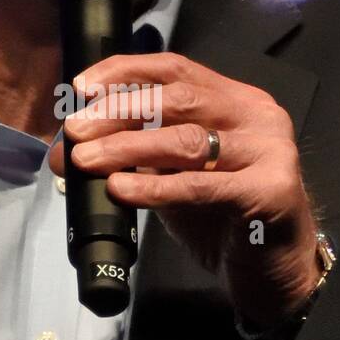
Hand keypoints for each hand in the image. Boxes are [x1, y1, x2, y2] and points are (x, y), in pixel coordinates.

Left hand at [47, 53, 321, 329]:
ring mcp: (269, 150)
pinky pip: (202, 184)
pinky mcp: (271, 190)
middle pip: (179, 99)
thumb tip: (65, 149)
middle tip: (76, 130)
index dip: (126, 72)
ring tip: (86, 159)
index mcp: (235, 100)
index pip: (176, 69)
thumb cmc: (224, 218)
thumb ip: (131, 157)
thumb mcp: (172, 177)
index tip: (82, 87)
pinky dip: (154, 186)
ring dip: (128, 147)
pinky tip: (120, 188)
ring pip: (187, 139)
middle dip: (119, 112)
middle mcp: (256, 115)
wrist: (274, 269)